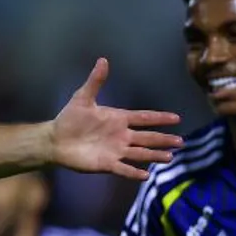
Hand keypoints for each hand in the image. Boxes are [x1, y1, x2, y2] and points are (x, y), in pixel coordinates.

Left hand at [51, 58, 181, 180]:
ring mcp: (115, 150)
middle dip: (164, 139)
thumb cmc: (69, 118)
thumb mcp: (83, 98)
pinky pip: (123, 168)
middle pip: (147, 137)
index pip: (144, 117)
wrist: (55, 139)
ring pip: (140, 153)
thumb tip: (103, 60)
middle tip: (181, 142)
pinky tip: (146, 175)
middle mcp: (121, 135)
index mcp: (118, 119)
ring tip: (170, 157)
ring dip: (154, 155)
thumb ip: (96, 81)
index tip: (176, 118)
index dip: (160, 118)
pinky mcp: (106, 163)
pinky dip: (134, 172)